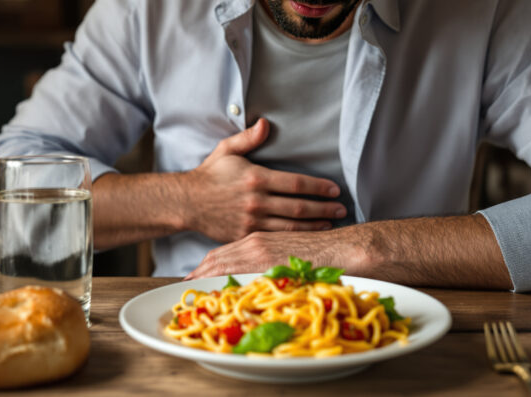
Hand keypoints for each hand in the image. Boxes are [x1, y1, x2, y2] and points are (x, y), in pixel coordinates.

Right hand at [182, 118, 346, 242]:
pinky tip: (305, 238)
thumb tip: (265, 123)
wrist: (186, 202)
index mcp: (256, 178)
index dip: (319, 187)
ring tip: (330, 224)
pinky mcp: (245, 235)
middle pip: (299, 207)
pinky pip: (275, 238)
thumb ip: (249, 138)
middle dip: (324, 209)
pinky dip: (293, 238)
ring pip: (291, 226)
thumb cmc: (209, 175)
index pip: (297, 184)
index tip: (335, 190)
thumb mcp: (227, 150)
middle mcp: (257, 201)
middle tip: (341, 209)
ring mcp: (252, 221)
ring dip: (314, 226)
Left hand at [185, 227, 370, 278]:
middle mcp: (256, 242)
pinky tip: (215, 292)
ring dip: (207, 277)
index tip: (193, 276)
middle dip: (200, 272)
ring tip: (192, 291)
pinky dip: (225, 281)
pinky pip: (241, 272)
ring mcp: (262, 251)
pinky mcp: (270, 261)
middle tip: (186, 286)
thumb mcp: (288, 252)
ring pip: (225, 263)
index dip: (206, 265)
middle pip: (218, 257)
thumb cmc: (320, 252)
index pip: (225, 252)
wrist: (345, 249)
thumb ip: (271, 261)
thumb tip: (261, 279)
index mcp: (259, 239)